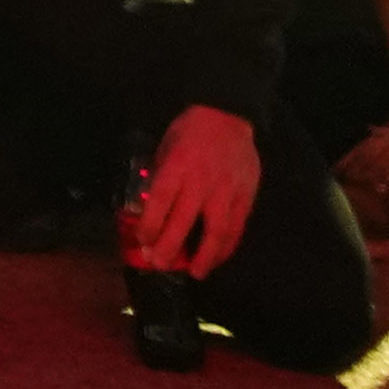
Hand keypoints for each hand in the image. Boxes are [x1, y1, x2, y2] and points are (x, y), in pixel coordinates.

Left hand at [126, 103, 265, 279]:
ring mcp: (226, 191)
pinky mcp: (246, 196)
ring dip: (204, 257)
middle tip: (161, 265)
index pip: (160, 204)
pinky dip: (227, 247)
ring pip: (216, 232)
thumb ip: (160, 179)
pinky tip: (218, 258)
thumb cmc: (189, 131)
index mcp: (177, 167)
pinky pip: (237, 228)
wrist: (227, 115)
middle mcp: (201, 182)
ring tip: (195, 273)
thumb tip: (147, 210)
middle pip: (183, 223)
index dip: (150, 227)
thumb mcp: (165, 148)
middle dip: (169, 249)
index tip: (143, 243)